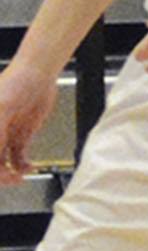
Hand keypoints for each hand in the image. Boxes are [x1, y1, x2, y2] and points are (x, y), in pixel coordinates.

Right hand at [0, 53, 58, 181]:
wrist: (40, 71)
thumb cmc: (17, 80)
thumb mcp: (2, 106)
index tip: (0, 175)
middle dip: (0, 174)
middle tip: (10, 180)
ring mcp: (7, 134)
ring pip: (3, 163)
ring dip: (10, 173)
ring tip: (19, 177)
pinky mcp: (22, 135)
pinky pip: (18, 157)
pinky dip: (22, 166)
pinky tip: (29, 167)